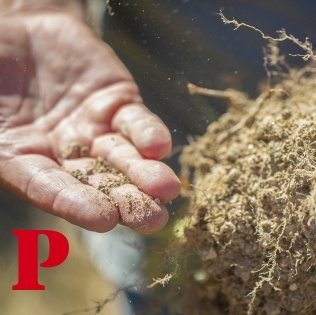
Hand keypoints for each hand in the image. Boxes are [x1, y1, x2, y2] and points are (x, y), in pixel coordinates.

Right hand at [0, 11, 179, 232]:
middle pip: (98, 182)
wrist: (20, 32)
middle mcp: (63, 152)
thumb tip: (3, 149)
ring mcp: (93, 128)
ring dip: (147, 174)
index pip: (50, 188)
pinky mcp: (116, 103)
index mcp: (22, 160)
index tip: (104, 220)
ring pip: (124, 156)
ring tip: (168, 190)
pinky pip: (135, 121)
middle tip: (153, 220)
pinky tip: (161, 147)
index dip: (76, 204)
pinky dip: (148, 133)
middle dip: (127, 201)